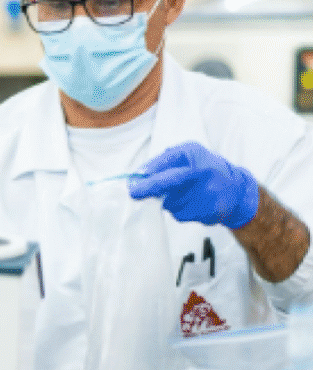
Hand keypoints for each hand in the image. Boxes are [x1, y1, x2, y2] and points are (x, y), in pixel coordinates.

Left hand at [128, 141, 259, 227]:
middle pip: (168, 182)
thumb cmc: (206, 170)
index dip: (149, 171)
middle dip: (147, 188)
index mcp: (195, 154)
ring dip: (169, 201)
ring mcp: (207, 193)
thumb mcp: (189, 155)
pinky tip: (193, 204)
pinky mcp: (208, 211)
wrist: (236, 190)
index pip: (168, 160)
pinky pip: (180, 214)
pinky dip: (180, 211)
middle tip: (134, 193)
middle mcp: (202, 171)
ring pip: (171, 202)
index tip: (133, 180)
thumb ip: (165, 161)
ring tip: (185, 194)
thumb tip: (140, 173)